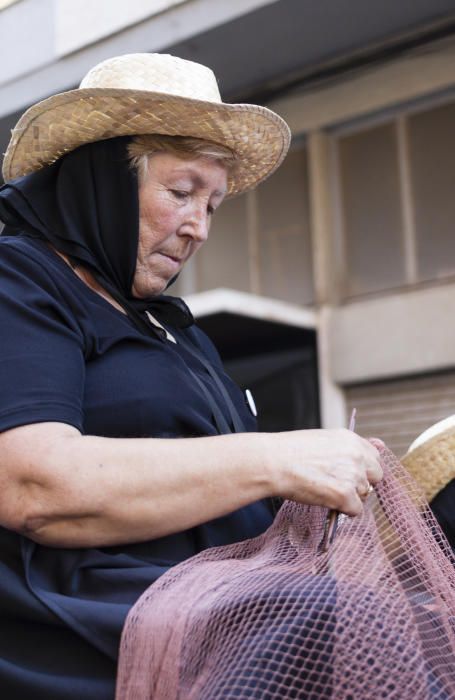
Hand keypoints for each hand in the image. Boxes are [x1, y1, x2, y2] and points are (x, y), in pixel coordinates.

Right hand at [265, 428, 382, 516]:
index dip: (363, 467)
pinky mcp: (345, 495)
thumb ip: (347, 447)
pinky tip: (326, 500)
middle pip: (376, 476)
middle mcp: (356, 455)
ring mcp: (352, 475)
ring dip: (349, 497)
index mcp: (350, 439)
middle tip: (338, 484)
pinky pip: (355, 511)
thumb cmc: (290, 451)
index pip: (375, 456)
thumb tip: (378, 446)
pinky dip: (343, 510)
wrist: (273, 462)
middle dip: (361, 482)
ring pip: (365, 494)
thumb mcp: (322, 440)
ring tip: (324, 490)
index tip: (349, 472)